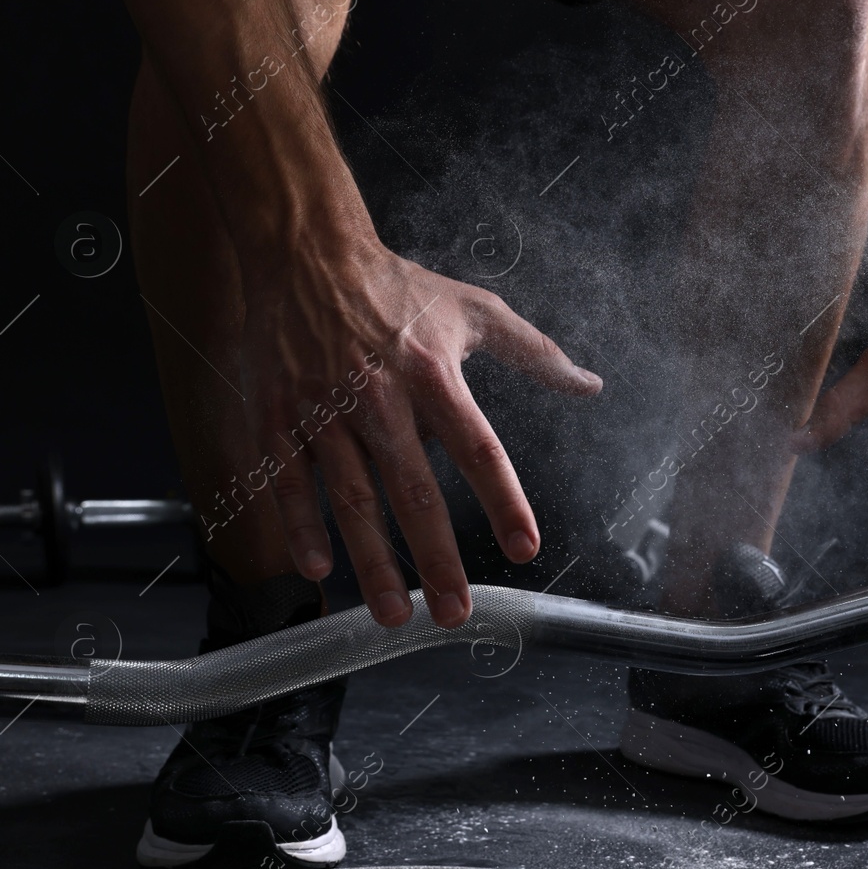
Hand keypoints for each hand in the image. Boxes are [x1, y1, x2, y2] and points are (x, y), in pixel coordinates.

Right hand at [240, 237, 601, 628]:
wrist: (304, 252)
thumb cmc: (396, 287)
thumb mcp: (473, 310)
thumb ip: (535, 352)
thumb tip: (590, 384)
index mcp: (432, 373)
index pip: (479, 448)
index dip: (504, 500)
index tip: (527, 547)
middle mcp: (379, 396)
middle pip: (413, 489)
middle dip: (437, 558)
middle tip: (458, 613)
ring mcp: (323, 410)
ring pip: (350, 497)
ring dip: (374, 561)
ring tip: (396, 616)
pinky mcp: (277, 418)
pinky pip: (286, 480)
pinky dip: (299, 525)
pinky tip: (318, 568)